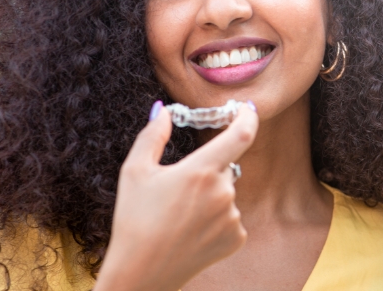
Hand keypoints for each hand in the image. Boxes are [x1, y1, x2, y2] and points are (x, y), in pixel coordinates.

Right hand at [94, 102, 258, 290]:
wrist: (140, 275)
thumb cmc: (134, 219)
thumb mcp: (135, 171)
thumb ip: (153, 134)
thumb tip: (163, 109)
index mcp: (200, 170)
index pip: (241, 133)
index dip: (248, 116)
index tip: (247, 107)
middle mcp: (223, 192)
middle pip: (226, 165)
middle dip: (209, 168)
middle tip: (181, 187)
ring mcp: (232, 217)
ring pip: (227, 192)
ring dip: (211, 194)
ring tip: (181, 215)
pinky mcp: (236, 238)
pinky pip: (231, 216)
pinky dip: (216, 217)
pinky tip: (192, 230)